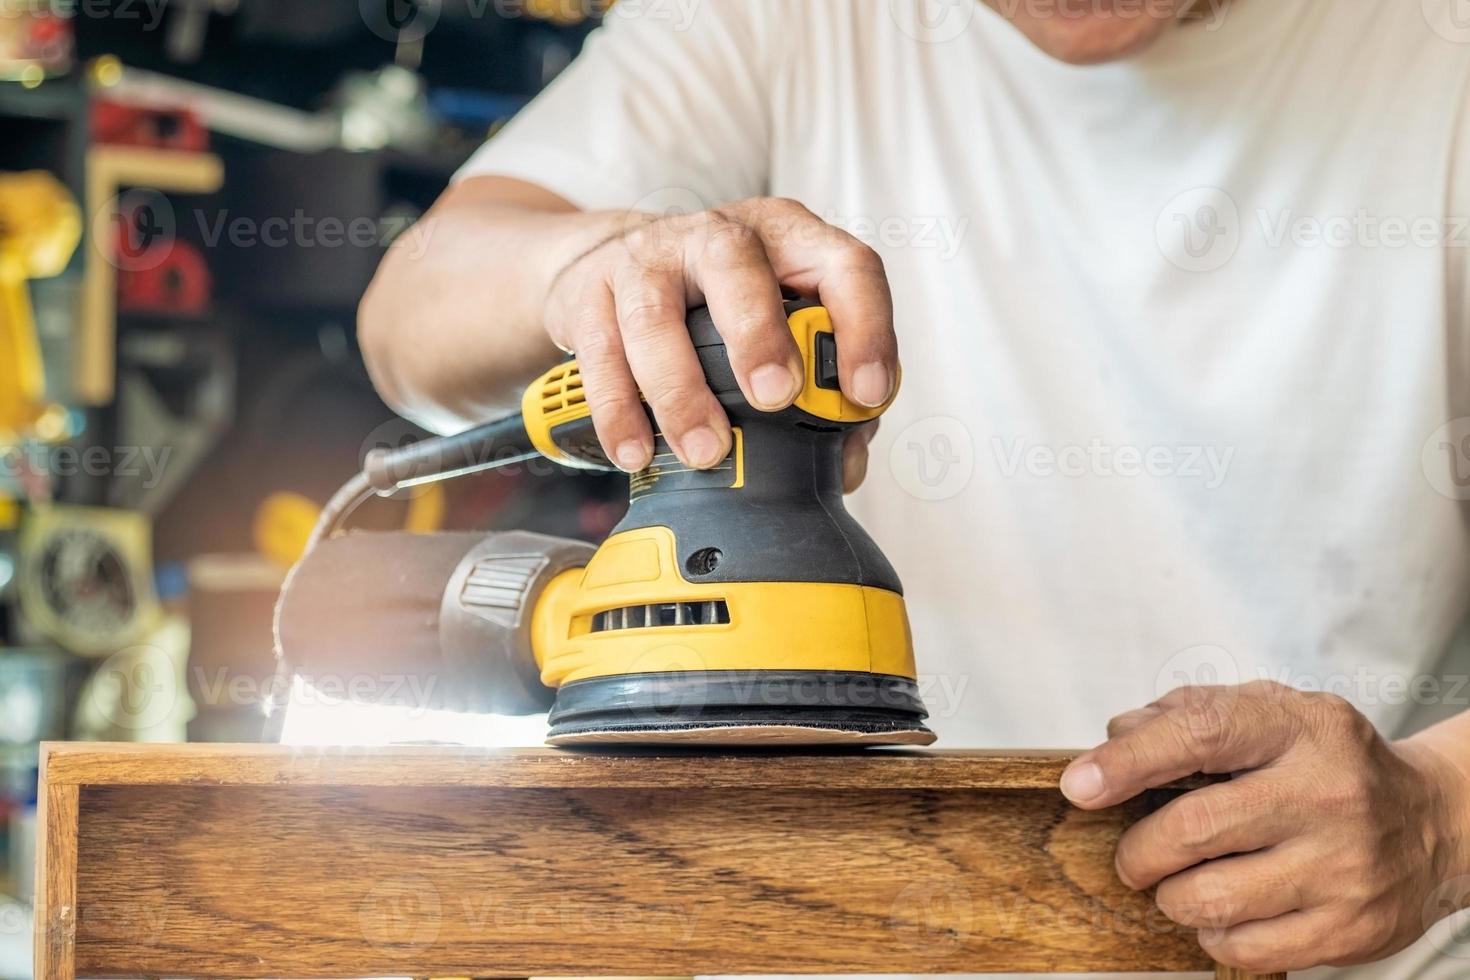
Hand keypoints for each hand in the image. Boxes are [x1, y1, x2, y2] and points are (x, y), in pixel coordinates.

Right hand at [542, 197, 895, 472]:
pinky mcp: (590, 291)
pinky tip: (636, 450)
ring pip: (656, 314)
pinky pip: (600, 352)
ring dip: (681, 389)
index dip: (864, 328)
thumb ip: (821, 387)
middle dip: (758, 335)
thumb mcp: (776, 324)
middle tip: (773, 399)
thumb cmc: (713, 306)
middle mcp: (718, 235)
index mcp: (788, 239)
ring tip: (704, 450)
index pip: (844, 266)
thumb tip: (842, 461)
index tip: (866, 394)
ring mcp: (648, 258)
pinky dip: (618, 409)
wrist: (610, 266)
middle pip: (738, 265)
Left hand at [1060, 681, 1469, 973]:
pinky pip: (1245, 947)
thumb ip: (1192, 713)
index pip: (1200, 734)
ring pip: (1212, 897)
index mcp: (1300, 728)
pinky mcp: (1351, 927)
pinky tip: (1224, 910)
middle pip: (1194, 828)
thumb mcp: (1272, 714)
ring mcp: (1344, 865)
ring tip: (1179, 881)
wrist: (1434, 823)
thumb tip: (1116, 735)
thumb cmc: (1327, 763)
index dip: (1128, 761)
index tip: (1080, 784)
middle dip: (1140, 848)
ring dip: (1171, 894)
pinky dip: (1213, 933)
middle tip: (1134, 855)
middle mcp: (1327, 794)